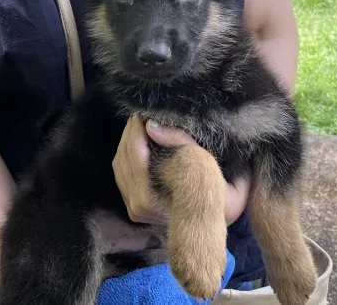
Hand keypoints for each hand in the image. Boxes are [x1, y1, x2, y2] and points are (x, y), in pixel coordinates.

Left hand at [112, 115, 250, 225]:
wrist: (215, 226)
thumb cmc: (217, 196)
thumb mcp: (205, 166)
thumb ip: (180, 143)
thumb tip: (151, 125)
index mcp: (150, 198)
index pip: (134, 155)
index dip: (137, 129)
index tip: (145, 111)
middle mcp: (138, 206)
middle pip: (123, 157)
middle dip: (131, 131)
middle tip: (142, 112)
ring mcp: (134, 209)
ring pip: (119, 163)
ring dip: (127, 139)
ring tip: (141, 123)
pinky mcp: (133, 207)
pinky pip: (121, 173)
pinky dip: (126, 152)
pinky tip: (138, 140)